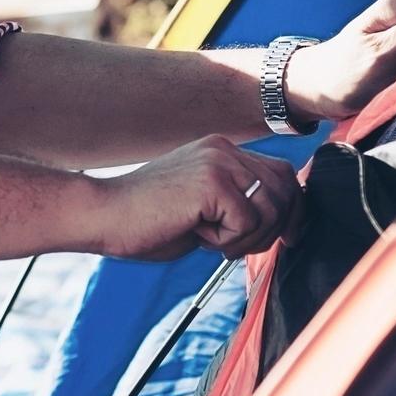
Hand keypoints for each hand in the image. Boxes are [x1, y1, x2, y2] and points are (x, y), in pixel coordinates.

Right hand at [92, 136, 302, 261]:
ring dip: (247, 239)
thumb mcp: (202, 209)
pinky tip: (198, 235)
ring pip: (271, 208)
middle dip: (274, 229)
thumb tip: (281, 222)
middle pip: (285, 189)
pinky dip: (228, 241)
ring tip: (210, 240)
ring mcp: (218, 162)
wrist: (103, 216)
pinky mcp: (211, 181)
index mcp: (221, 151)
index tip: (289, 238)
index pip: (281, 174)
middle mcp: (224, 149)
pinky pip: (247, 221)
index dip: (292, 209)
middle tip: (233, 246)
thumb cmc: (145, 223)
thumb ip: (237, 205)